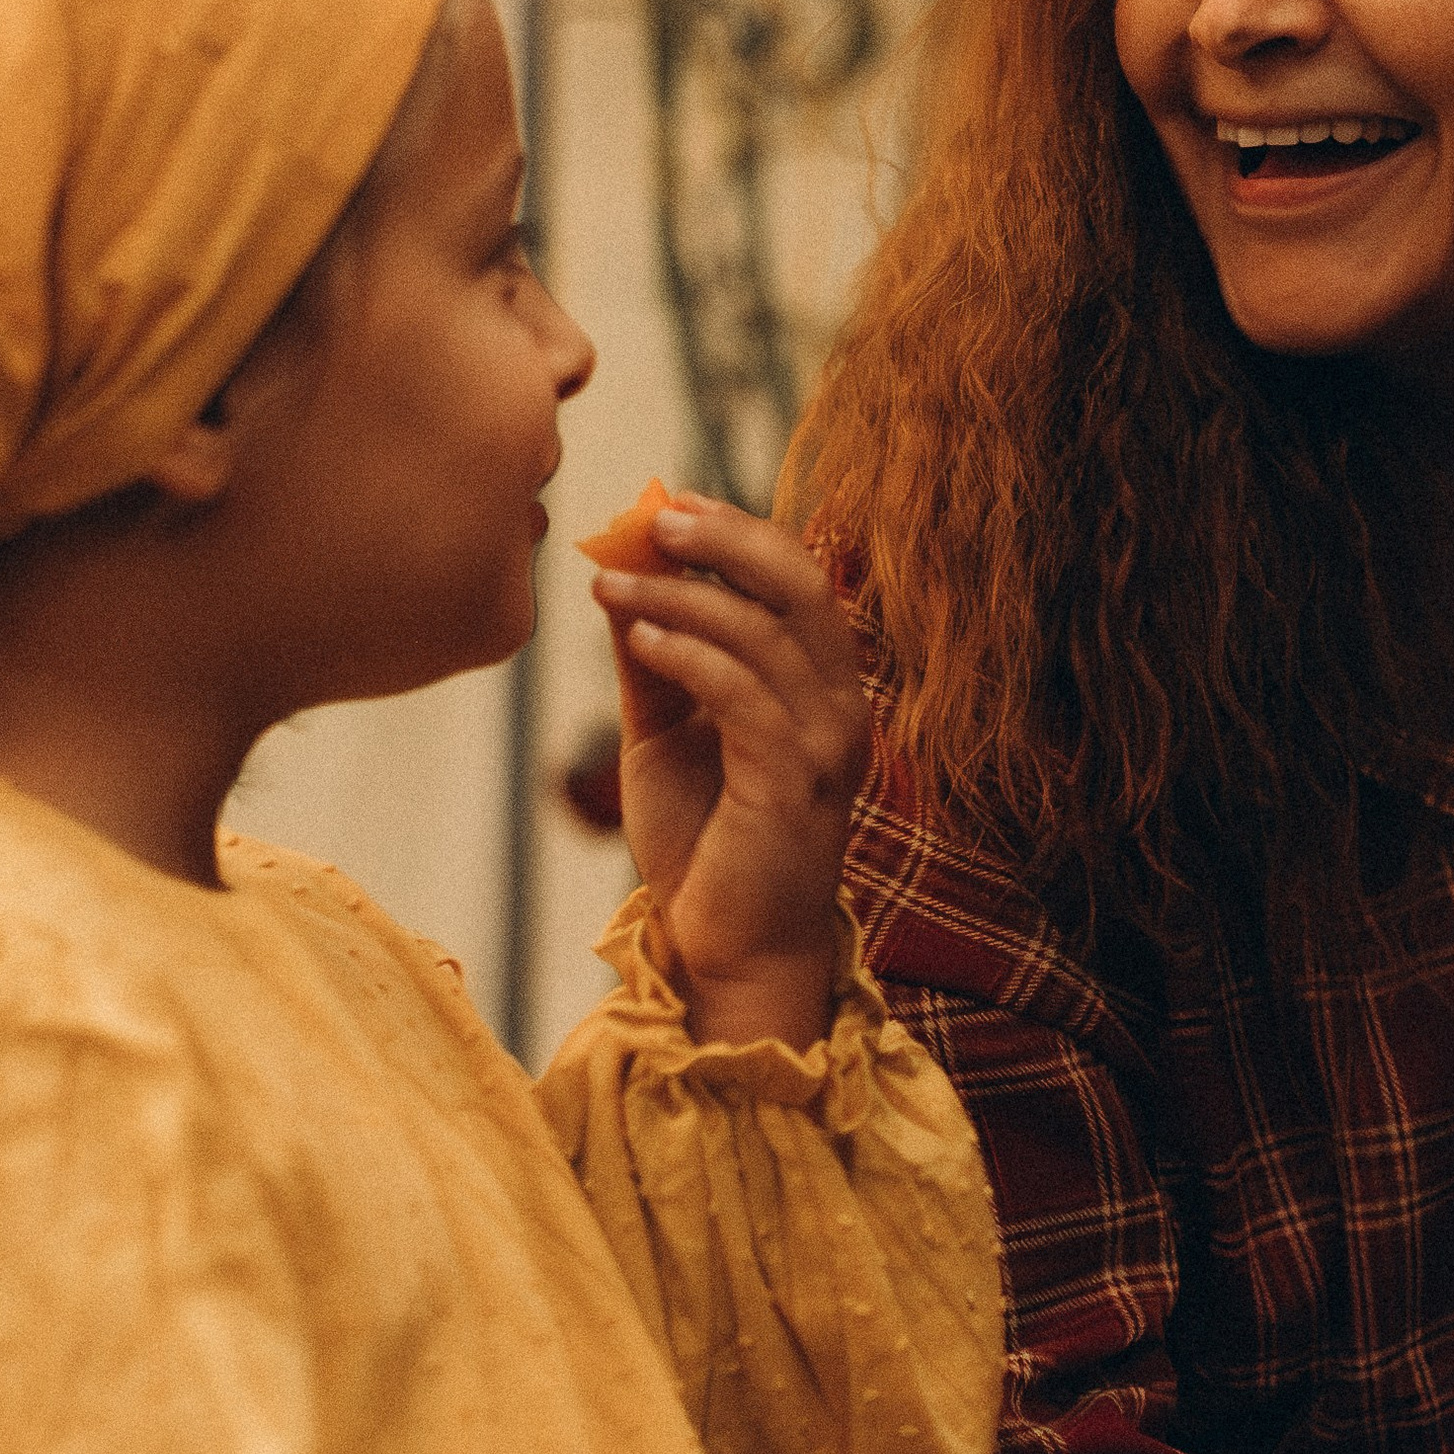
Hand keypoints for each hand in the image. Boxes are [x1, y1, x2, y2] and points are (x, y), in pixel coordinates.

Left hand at [591, 498, 871, 1050]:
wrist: (729, 949)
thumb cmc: (706, 846)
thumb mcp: (665, 737)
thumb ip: (654, 664)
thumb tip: (616, 578)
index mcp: (824, 688)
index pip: (798, 581)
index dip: (738, 533)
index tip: (667, 503)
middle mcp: (842, 707)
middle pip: (801, 586)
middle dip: (726, 541)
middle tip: (653, 516)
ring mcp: (826, 745)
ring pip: (765, 634)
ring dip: (682, 596)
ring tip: (611, 582)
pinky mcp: (794, 783)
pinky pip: (744, 694)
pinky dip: (689, 654)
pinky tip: (638, 637)